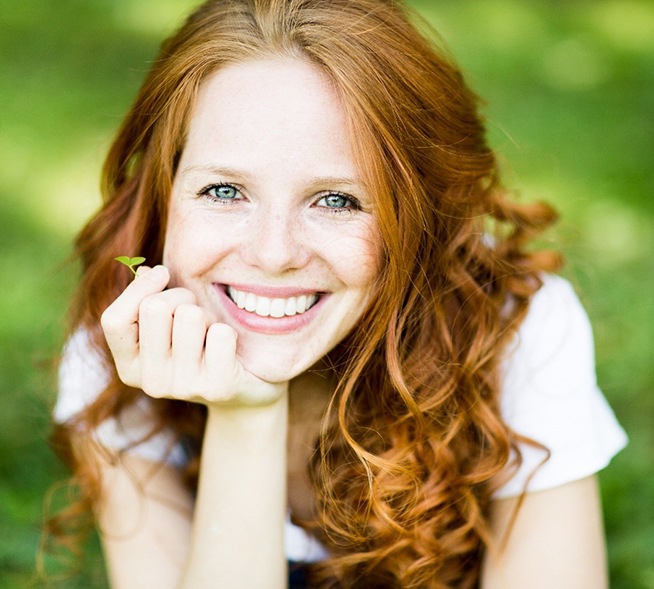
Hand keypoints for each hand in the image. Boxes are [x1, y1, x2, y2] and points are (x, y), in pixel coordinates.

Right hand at [101, 265, 286, 406]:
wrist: (242, 390)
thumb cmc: (199, 346)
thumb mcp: (167, 326)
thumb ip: (148, 300)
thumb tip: (146, 271)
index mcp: (129, 367)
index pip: (113, 320)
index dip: (139, 288)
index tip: (163, 273)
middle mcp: (151, 383)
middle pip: (155, 308)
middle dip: (181, 298)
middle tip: (195, 315)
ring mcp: (183, 388)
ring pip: (190, 316)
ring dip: (207, 316)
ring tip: (211, 334)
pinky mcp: (217, 388)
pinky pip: (221, 333)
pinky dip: (228, 331)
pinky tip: (228, 349)